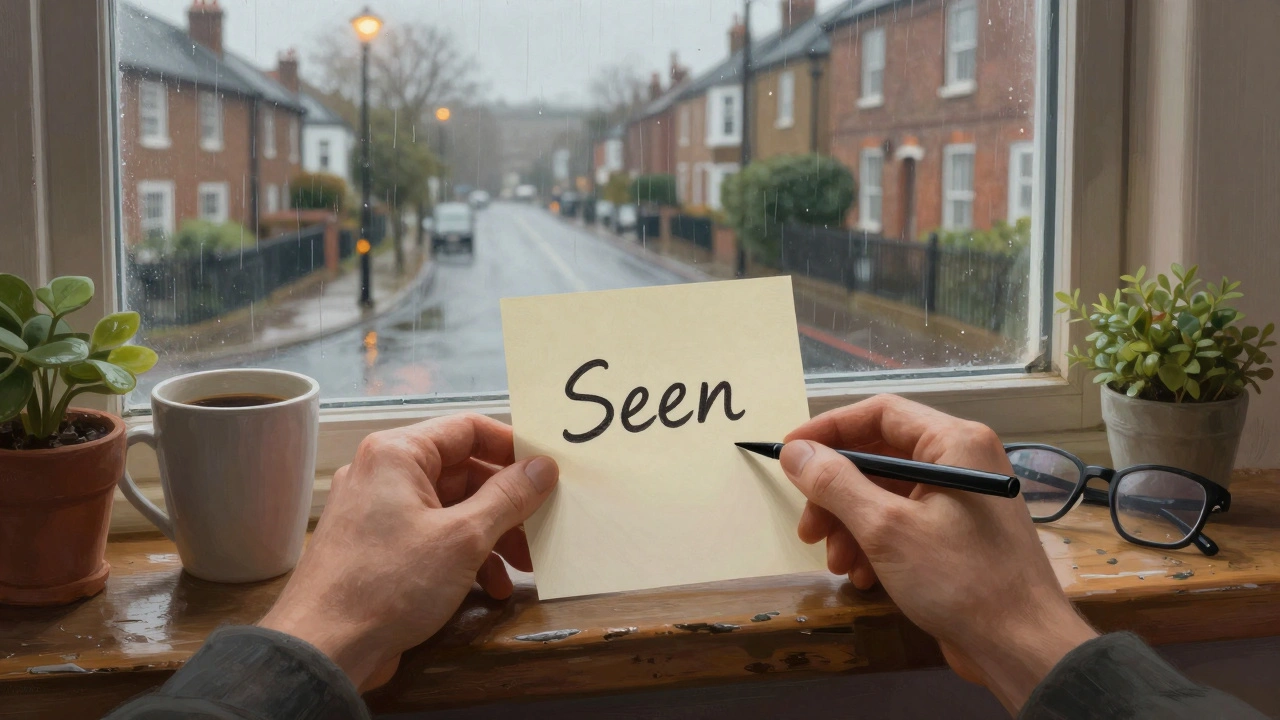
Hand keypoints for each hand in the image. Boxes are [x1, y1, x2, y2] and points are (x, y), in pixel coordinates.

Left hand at [258, 414, 557, 691]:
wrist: (323, 648)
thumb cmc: (386, 584)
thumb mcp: (463, 538)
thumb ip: (508, 498)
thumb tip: (543, 467)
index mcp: (398, 454)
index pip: (468, 429)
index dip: (512, 447)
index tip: (547, 470)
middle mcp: (385, 474)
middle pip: (464, 472)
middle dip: (507, 505)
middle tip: (542, 527)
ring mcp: (379, 512)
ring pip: (452, 509)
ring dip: (492, 536)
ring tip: (524, 566)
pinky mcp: (379, 548)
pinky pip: (433, 537)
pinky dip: (465, 557)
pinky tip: (491, 587)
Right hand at [780, 395, 1096, 712]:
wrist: (1023, 648)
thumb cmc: (960, 579)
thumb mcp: (886, 528)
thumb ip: (835, 483)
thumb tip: (795, 451)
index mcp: (954, 442)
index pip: (880, 414)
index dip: (829, 430)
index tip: (789, 454)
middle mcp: (961, 461)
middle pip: (880, 457)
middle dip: (836, 493)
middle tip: (808, 528)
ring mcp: (962, 499)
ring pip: (887, 494)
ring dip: (851, 526)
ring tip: (836, 563)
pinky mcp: (958, 534)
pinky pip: (904, 522)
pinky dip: (875, 544)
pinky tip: (862, 577)